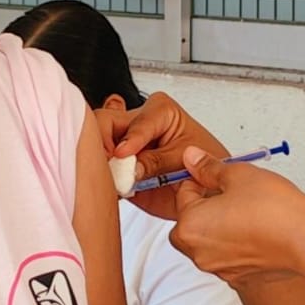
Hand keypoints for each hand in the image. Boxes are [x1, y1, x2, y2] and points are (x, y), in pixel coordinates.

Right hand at [96, 94, 230, 220]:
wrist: (208, 193)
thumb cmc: (204, 167)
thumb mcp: (183, 160)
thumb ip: (155, 162)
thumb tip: (129, 168)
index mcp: (159, 111)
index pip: (134, 120)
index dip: (129, 140)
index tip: (122, 154)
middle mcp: (137, 125)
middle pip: (104, 123)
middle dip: (103, 145)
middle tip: (109, 165)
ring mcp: (124, 146)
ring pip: (96, 145)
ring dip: (100, 162)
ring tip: (110, 178)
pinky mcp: (118, 169)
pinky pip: (100, 171)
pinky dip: (101, 180)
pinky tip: (110, 188)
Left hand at [169, 148, 304, 286]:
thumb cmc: (275, 211)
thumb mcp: (238, 175)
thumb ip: (209, 167)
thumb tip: (191, 158)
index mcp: (189, 227)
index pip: (183, 193)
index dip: (202, 179)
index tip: (219, 176)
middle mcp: (198, 253)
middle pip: (191, 220)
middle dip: (206, 206)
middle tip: (234, 193)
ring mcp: (219, 269)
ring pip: (209, 239)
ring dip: (221, 225)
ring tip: (249, 211)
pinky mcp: (238, 278)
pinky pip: (228, 255)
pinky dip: (236, 243)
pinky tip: (257, 230)